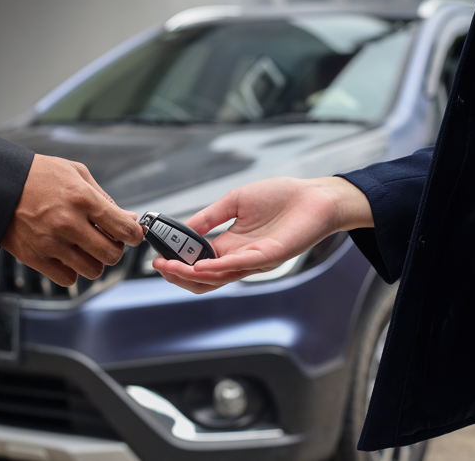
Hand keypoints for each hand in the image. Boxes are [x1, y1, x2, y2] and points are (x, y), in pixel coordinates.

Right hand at [1, 154, 142, 285]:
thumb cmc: (38, 176)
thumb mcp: (76, 173)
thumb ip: (105, 198)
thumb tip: (129, 218)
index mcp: (83, 199)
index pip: (125, 229)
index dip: (134, 235)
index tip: (131, 234)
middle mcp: (69, 223)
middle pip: (112, 255)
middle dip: (115, 249)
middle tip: (106, 240)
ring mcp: (52, 243)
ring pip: (93, 270)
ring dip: (93, 261)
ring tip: (84, 247)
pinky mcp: (35, 257)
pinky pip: (68, 278)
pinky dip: (71, 270)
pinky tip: (66, 254)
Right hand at [153, 176, 372, 292]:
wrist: (315, 196)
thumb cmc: (280, 197)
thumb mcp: (235, 201)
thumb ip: (210, 216)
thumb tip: (183, 227)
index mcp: (231, 244)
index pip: (198, 261)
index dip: (178, 261)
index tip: (158, 255)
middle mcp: (240, 256)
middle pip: (204, 277)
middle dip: (178, 274)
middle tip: (159, 266)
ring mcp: (254, 259)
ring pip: (218, 276)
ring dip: (191, 274)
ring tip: (170, 267)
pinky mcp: (270, 255)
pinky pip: (240, 265)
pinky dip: (218, 266)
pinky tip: (199, 264)